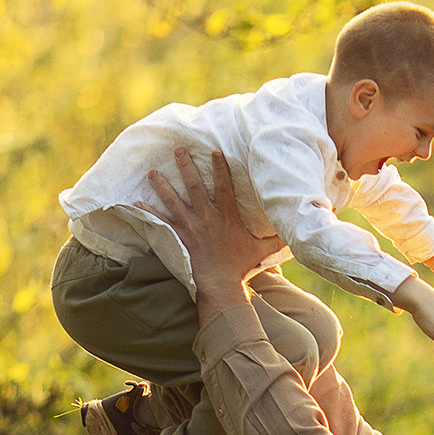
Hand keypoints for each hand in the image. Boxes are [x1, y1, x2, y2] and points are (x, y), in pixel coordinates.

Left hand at [145, 148, 282, 322]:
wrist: (219, 284)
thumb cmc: (240, 267)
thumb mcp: (261, 251)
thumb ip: (276, 240)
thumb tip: (296, 234)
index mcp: (226, 216)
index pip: (224, 186)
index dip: (220, 167)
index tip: (214, 151)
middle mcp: (205, 216)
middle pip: (194, 185)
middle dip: (186, 166)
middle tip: (178, 150)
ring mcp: (189, 226)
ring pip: (172, 200)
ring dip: (162, 185)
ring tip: (153, 171)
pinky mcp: (177, 238)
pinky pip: (160, 222)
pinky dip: (148, 212)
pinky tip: (137, 202)